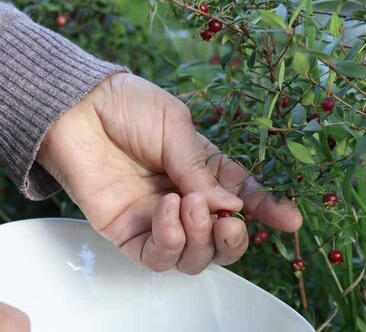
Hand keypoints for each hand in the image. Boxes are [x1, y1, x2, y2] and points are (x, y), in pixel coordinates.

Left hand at [37, 73, 301, 273]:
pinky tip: (166, 211)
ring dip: (200, 238)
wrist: (76, 108)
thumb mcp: (176, 126)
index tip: (289, 221)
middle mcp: (183, 201)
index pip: (241, 199)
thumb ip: (202, 168)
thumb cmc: (128, 107)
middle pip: (219, 242)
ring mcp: (156, 220)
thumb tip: (233, 205)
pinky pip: (156, 257)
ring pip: (192, 258)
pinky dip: (169, 241)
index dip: (267, 211)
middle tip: (229, 219)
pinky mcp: (126, 232)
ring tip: (189, 203)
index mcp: (202, 172)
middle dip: (233, 240)